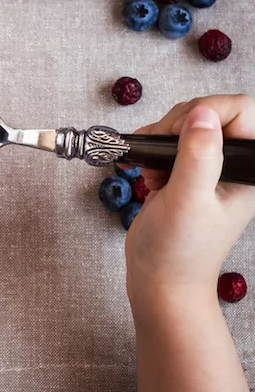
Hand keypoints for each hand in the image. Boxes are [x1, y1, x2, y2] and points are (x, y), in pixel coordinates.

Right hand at [125, 94, 254, 308]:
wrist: (159, 281)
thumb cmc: (178, 251)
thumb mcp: (188, 200)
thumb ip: (198, 155)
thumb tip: (202, 113)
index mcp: (249, 168)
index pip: (241, 110)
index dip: (207, 112)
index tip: (178, 135)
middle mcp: (234, 165)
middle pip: (211, 112)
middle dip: (177, 125)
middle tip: (161, 155)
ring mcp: (210, 169)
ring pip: (186, 124)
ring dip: (161, 139)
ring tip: (153, 170)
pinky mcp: (187, 174)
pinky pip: (170, 142)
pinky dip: (152, 150)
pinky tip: (147, 172)